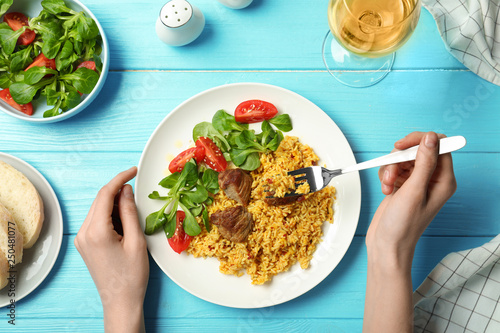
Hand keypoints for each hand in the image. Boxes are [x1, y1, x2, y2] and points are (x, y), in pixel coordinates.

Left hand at [74, 167, 148, 332]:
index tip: (134, 170)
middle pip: (100, 200)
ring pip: (98, 209)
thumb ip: (130, 212)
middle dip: (118, 191)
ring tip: (133, 214)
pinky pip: (97, 220)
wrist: (120, 301)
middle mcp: (84, 233)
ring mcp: (82, 239)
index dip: (120, 178)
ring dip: (115, 204)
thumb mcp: (136, 241)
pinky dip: (111, 215)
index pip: (105, 194)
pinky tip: (124, 223)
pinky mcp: (85, 244)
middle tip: (137, 190)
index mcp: (96, 231)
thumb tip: (126, 190)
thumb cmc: (131, 275)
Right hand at [363, 132, 456, 332]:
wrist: (386, 244)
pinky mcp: (403, 185)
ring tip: (388, 186)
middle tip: (392, 171)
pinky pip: (394, 168)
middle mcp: (432, 179)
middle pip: (418, 150)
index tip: (402, 147)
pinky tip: (386, 190)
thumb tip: (432, 138)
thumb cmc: (403, 225)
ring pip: (403, 158)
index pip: (438, 146)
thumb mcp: (414, 191)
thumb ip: (424, 162)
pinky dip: (386, 175)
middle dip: (400, 158)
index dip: (420, 142)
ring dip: (390, 168)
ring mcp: (417, 182)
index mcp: (443, 180)